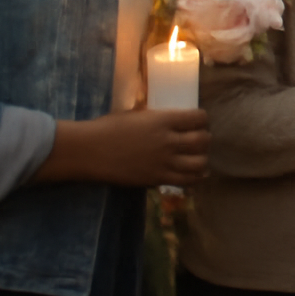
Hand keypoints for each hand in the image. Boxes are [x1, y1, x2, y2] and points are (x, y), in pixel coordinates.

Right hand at [34, 109, 210, 186]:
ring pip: (199, 163)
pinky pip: (186, 181)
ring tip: (196, 157)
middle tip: (198, 140)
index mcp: (164, 120)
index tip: (197, 122)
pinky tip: (193, 173)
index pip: (199, 118)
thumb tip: (175, 121)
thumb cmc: (109, 127)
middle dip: (204, 139)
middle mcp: (168, 140)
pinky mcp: (157, 179)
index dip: (201, 120)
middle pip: (203, 140)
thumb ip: (159, 119)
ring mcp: (164, 162)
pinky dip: (195, 177)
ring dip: (202, 159)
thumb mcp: (138, 115)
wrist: (90, 151)